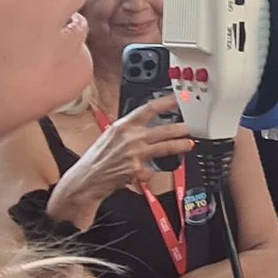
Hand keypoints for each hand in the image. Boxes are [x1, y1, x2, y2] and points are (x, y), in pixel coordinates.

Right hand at [46, 101, 192, 227]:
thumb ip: (129, 130)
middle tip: (191, 127)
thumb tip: (147, 125)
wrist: (86, 179)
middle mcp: (130, 137)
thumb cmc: (98, 158)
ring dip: (180, 145)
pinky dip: (151, 172)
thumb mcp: (111, 136)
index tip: (178, 98)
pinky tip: (146, 172)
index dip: (166, 102)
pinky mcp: (136, 169)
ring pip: (164, 147)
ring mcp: (134, 153)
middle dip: (181, 128)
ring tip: (189, 144)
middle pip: (163, 129)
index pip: (148, 108)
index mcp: (123, 125)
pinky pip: (152, 170)